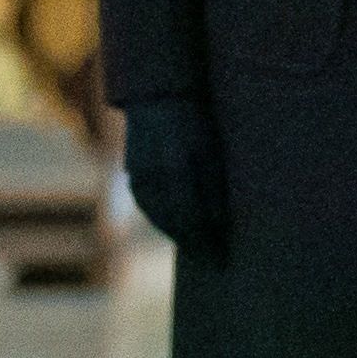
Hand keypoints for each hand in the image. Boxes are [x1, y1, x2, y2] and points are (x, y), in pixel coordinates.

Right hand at [116, 96, 226, 261]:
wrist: (157, 94)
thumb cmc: (194, 118)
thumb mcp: (211, 148)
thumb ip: (213, 186)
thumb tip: (219, 223)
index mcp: (177, 169)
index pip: (193, 220)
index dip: (207, 242)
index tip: (223, 259)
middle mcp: (154, 176)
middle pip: (176, 224)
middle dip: (195, 245)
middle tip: (213, 262)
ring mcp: (140, 175)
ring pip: (159, 217)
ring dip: (178, 236)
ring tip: (197, 248)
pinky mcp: (133, 173)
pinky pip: (148, 206)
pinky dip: (162, 220)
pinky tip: (175, 227)